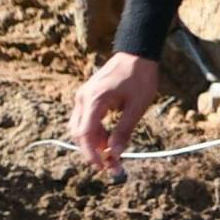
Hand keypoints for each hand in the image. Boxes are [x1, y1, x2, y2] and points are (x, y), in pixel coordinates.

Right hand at [68, 52, 170, 172]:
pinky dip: (95, 131)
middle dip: (92, 151)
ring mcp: (83, 96)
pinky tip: (109, 138)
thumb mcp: (137, 106)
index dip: (92, 153)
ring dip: (94, 142)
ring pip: (80, 127)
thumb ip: (124, 130)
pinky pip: (85, 119)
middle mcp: (83, 98)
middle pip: (79, 133)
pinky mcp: (88, 96)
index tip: (104, 167)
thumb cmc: (140, 77)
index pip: (85, 134)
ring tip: (113, 151)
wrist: (137, 52)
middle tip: (109, 165)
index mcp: (94, 100)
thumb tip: (114, 154)